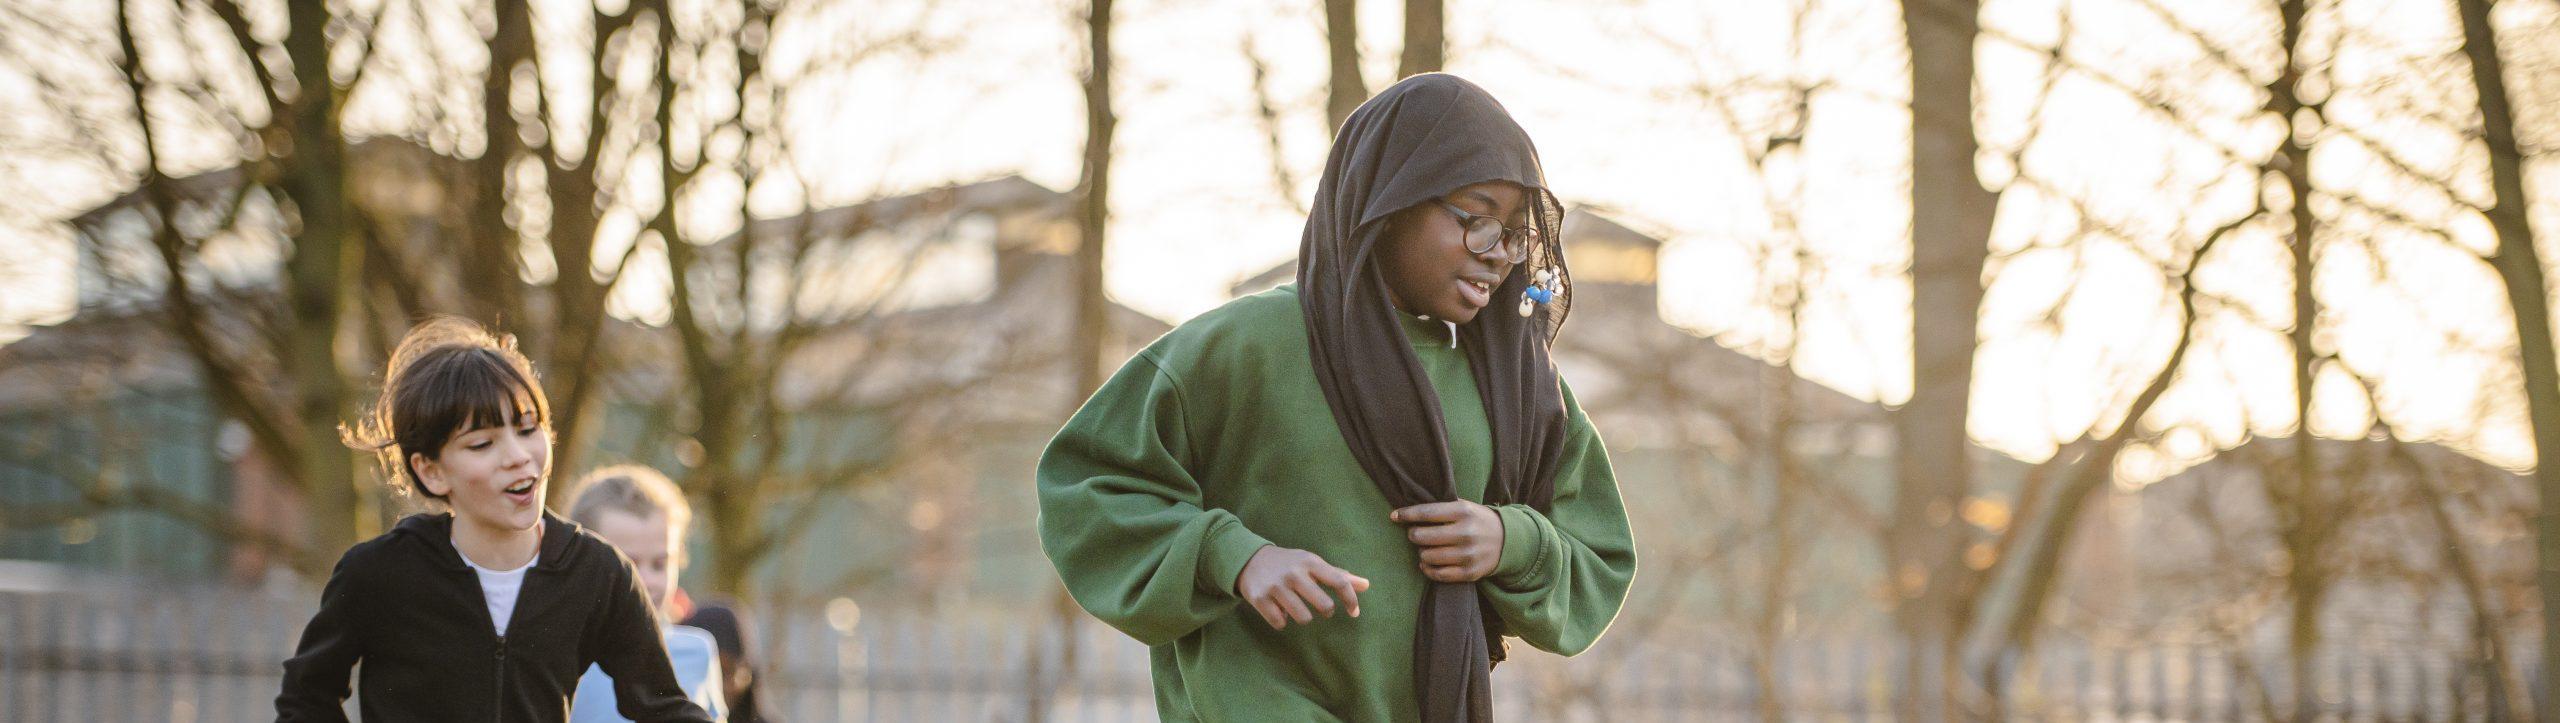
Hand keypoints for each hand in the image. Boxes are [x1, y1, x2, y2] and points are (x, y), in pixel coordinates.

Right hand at [1233, 546, 1368, 628]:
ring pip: (1303, 618)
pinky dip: (1282, 620)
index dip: (1351, 600)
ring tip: (1296, 607)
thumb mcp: (1312, 564)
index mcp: (1310, 562)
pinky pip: (1280, 623)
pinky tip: (1279, 609)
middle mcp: (1294, 573)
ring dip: (1303, 617)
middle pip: (1324, 605)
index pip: (1339, 582)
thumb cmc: (1290, 564)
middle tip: (1320, 607)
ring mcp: (1276, 586)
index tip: (1354, 612)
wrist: (1249, 559)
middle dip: (1326, 611)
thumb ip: (1338, 575)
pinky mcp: (1260, 599)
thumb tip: (1366, 585)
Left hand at [1392, 501, 1502, 582]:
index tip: (1394, 516)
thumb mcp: (1465, 506)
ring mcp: (1468, 555)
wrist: (1508, 541)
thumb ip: (1441, 507)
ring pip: (1427, 556)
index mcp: (1464, 512)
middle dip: (1413, 535)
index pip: (1427, 512)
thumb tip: (1408, 509)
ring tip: (1425, 548)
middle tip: (1415, 534)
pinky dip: (1427, 569)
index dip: (1407, 514)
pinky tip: (1427, 563)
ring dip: (1421, 553)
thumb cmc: (1477, 521)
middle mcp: (1466, 533)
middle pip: (1423, 536)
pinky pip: (1438, 574)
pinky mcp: (1469, 573)